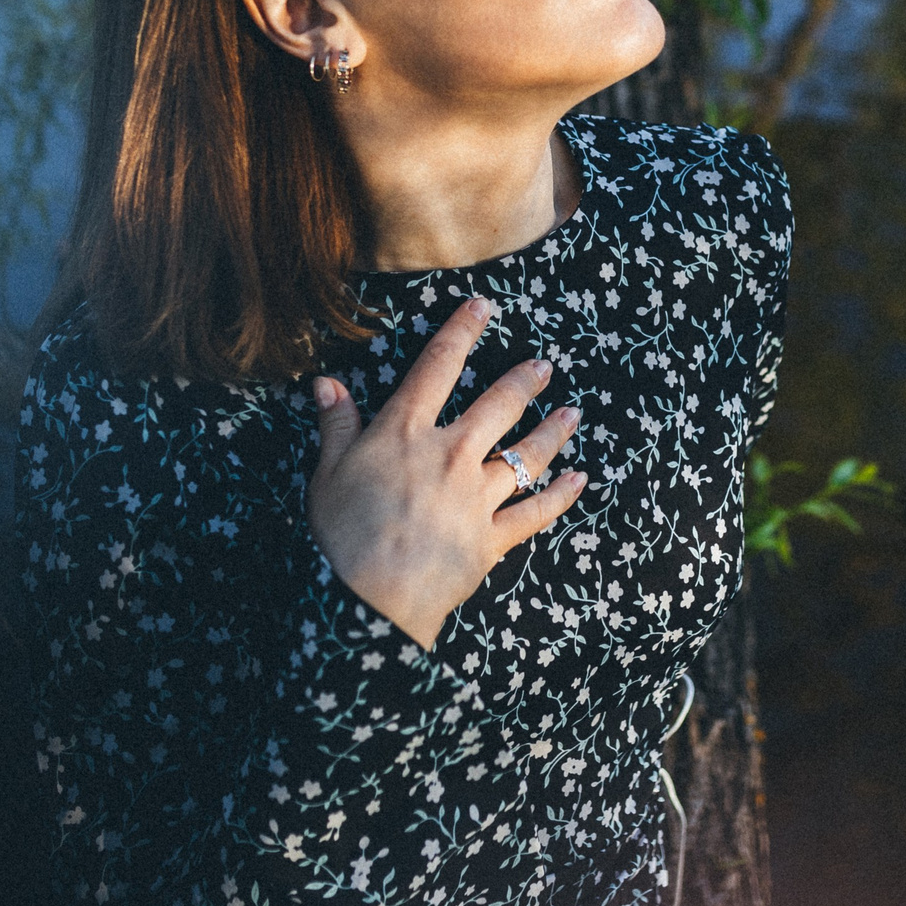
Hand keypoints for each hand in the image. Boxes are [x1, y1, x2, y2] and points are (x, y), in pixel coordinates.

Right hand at [305, 295, 584, 649]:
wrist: (368, 598)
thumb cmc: (339, 535)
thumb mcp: (326, 473)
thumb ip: (335, 425)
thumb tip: (326, 384)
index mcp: (406, 432)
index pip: (437, 366)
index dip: (462, 331)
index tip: (483, 307)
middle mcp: (450, 454)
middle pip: (499, 406)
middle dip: (525, 381)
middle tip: (545, 365)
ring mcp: (477, 495)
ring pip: (527, 455)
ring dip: (553, 431)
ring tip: (573, 413)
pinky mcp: (493, 537)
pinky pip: (536, 511)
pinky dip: (561, 496)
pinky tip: (579, 480)